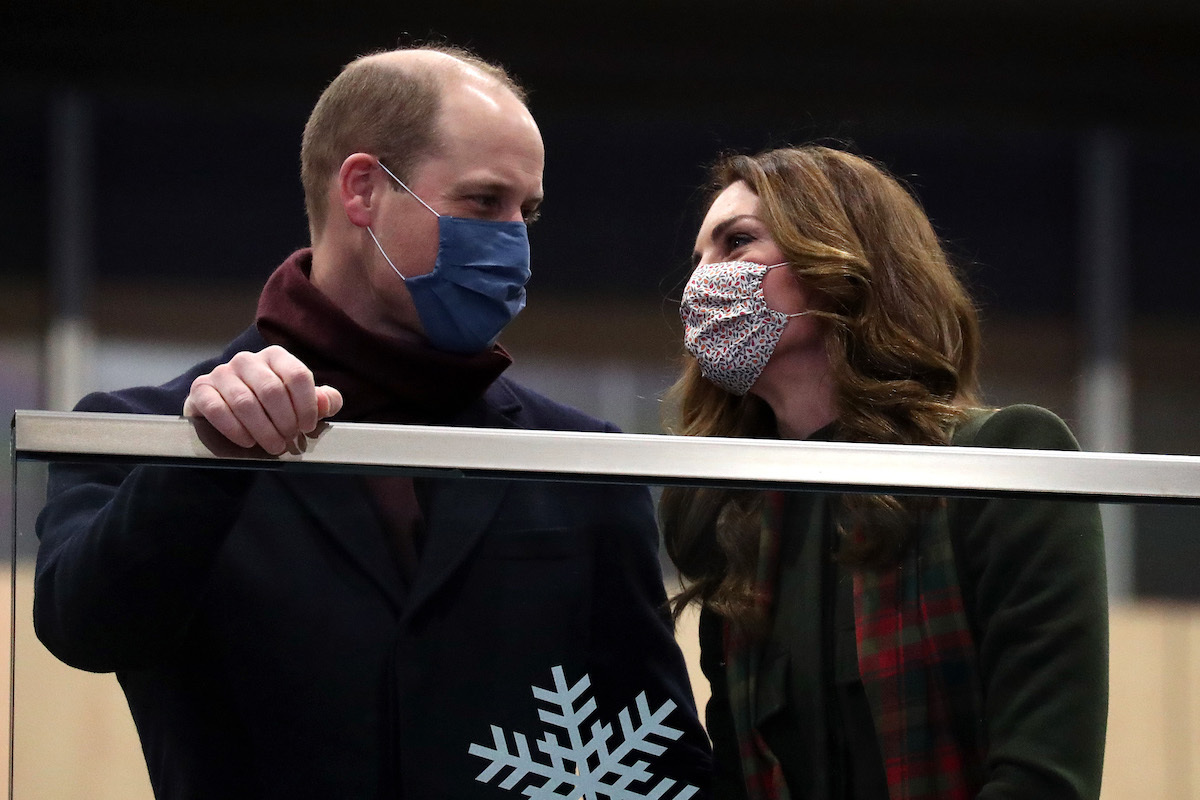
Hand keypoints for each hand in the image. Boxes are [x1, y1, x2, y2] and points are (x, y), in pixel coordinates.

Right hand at [182, 346, 343, 454]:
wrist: (228, 411)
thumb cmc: (271, 406)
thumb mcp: (301, 402)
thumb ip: (323, 400)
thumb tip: (326, 402)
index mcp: (275, 357)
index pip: (297, 375)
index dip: (307, 405)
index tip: (308, 427)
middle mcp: (247, 360)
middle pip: (272, 390)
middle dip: (284, 421)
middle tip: (289, 440)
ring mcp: (221, 373)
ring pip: (245, 402)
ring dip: (263, 429)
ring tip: (273, 446)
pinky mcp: (200, 389)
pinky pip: (217, 409)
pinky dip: (235, 429)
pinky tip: (247, 441)